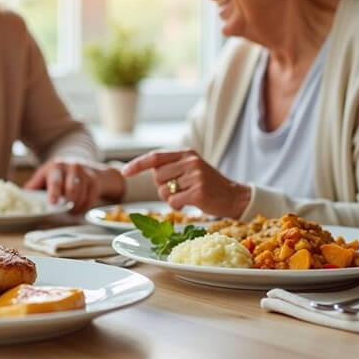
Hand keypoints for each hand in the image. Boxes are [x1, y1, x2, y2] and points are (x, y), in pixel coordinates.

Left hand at [24, 159, 124, 213]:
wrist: (85, 167)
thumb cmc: (60, 175)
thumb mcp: (45, 175)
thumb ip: (34, 186)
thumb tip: (21, 197)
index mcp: (55, 166)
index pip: (55, 180)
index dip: (54, 192)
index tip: (53, 202)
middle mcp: (71, 167)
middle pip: (71, 189)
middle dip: (68, 202)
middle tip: (64, 209)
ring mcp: (85, 173)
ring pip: (81, 196)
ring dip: (75, 207)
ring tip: (70, 210)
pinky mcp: (94, 181)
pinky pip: (90, 200)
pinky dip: (83, 207)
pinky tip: (78, 207)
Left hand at [122, 149, 250, 217]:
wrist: (233, 196)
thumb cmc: (207, 184)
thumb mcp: (190, 168)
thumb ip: (171, 166)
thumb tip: (147, 169)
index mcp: (186, 153)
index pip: (155, 157)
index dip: (138, 165)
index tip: (125, 172)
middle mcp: (190, 162)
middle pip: (157, 176)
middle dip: (163, 186)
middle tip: (179, 189)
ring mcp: (195, 176)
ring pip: (164, 190)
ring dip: (170, 197)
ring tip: (186, 195)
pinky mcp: (199, 192)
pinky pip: (173, 202)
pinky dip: (177, 205)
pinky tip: (190, 202)